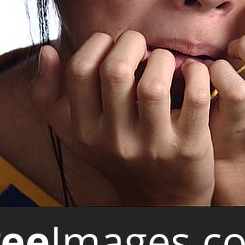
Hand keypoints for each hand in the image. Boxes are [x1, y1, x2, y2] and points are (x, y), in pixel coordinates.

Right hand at [28, 31, 214, 205]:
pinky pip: (195, 97)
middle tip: (142, 47)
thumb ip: (49, 94)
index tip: (113, 45)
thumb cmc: (117, 154)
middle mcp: (115, 140)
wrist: (160, 202)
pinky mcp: (189, 147)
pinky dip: (197, 75)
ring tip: (164, 62)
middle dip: (132, 43)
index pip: (80, 70)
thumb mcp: (75, 132)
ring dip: (162, 59)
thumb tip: (46, 51)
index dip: (98, 43)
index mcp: (85, 130)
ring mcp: (153, 145)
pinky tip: (192, 73)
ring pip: (154, 84)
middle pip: (116, 71)